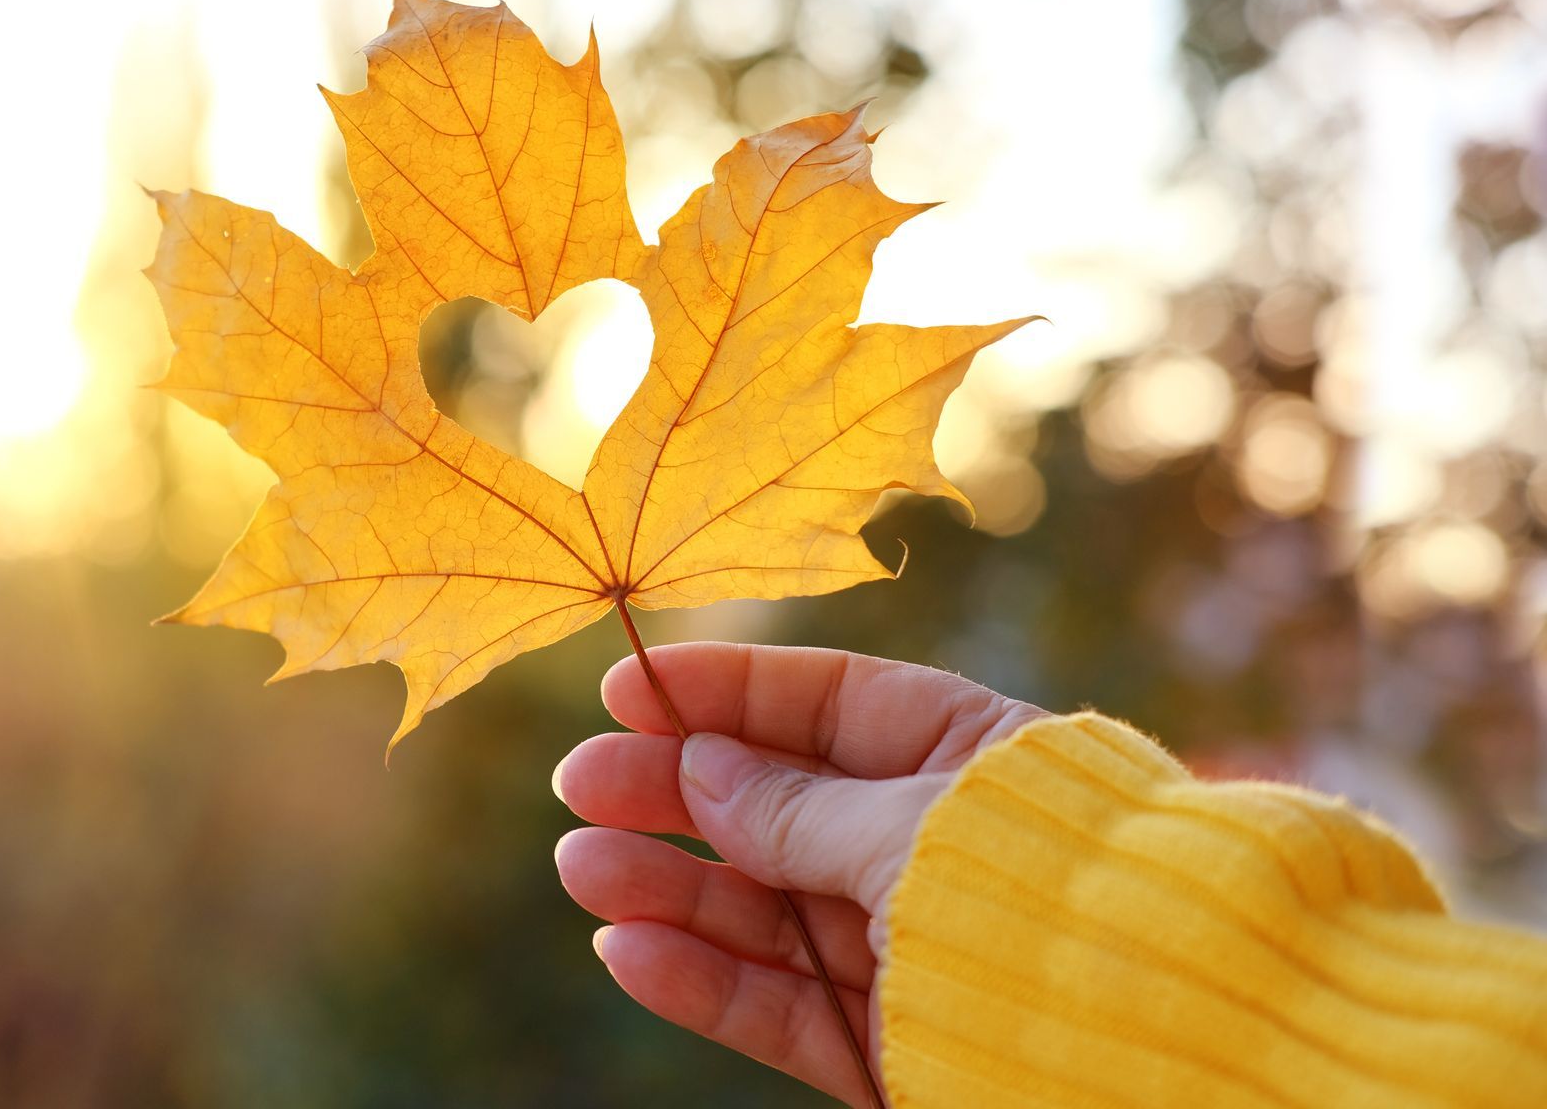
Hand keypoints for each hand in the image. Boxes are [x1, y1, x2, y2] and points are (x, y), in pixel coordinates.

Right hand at [552, 642, 1044, 1104]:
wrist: (1155, 1049)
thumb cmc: (1051, 899)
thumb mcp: (914, 829)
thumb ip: (798, 808)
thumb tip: (699, 767)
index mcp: (965, 756)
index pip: (827, 703)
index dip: (726, 691)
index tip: (629, 686)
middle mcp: (928, 846)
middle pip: (777, 807)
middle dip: (676, 792)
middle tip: (580, 781)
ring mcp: (904, 947)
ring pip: (763, 909)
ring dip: (668, 886)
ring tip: (583, 865)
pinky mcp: (888, 1042)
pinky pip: (780, 1005)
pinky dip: (703, 980)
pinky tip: (629, 950)